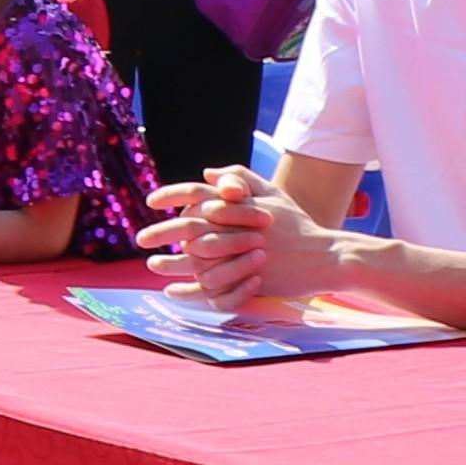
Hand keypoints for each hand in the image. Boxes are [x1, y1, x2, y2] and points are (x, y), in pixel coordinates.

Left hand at [144, 164, 330, 303]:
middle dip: (160, 232)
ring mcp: (244, 255)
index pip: (197, 192)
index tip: (150, 202)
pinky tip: (173, 291)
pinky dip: (191, 291)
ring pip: (197, 258)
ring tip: (152, 263)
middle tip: (139, 238)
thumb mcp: (272, 195)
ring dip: (171, 262)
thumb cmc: (297, 225)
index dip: (170, 195)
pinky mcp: (250, 279)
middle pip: (190, 226)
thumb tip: (205, 173)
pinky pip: (213, 287)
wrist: (326, 257)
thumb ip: (240, 179)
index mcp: (241, 204)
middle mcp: (239, 227)